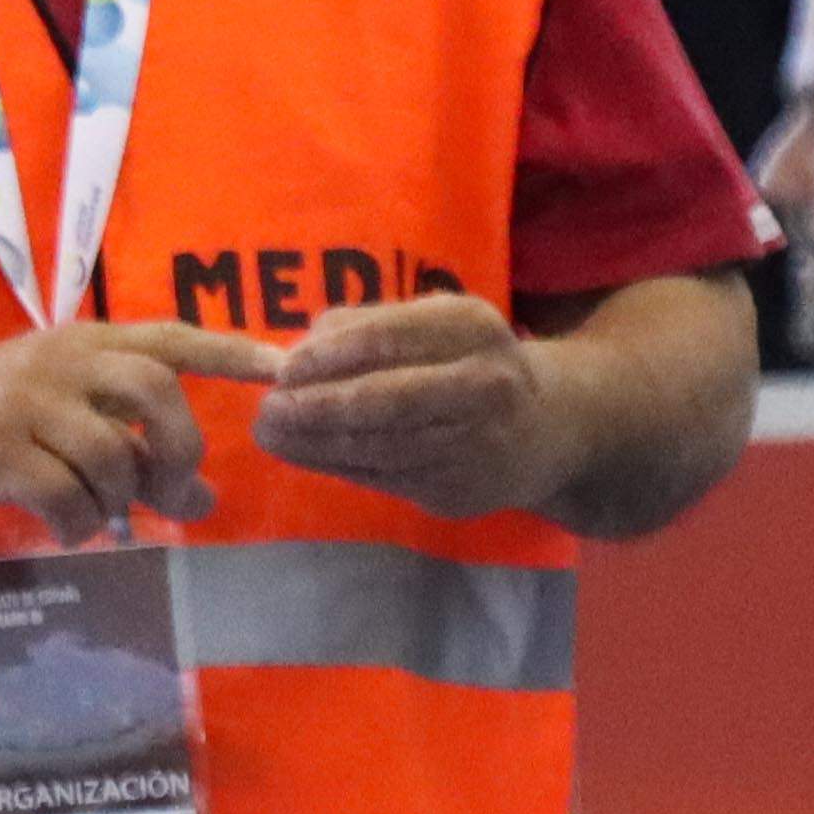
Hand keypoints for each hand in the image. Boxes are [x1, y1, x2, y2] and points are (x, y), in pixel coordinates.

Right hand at [0, 320, 279, 541]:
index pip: (170, 337)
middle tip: (172, 493)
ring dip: (118, 500)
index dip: (230, 349)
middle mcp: (60, 361)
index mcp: (82, 343)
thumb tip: (205, 499)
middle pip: (155, 389)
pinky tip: (64, 530)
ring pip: (111, 455)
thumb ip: (132, 448)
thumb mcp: (61, 416)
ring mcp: (25, 403)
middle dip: (178, 448)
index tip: (283, 367)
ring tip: (99, 516)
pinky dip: (77, 526)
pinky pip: (64, 497)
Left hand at [254, 289, 559, 520]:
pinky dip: (338, 466)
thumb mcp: (432, 323)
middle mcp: (485, 384)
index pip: (388, 338)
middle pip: (385, 400)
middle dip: (317, 407)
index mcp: (473, 327)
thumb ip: (366, 325)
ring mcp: (478, 443)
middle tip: (267, 411)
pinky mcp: (462, 489)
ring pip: (381, 446)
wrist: (546, 428)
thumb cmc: (469, 362)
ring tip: (271, 436)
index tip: (283, 369)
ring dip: (316, 445)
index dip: (328, 356)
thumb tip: (297, 352)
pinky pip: (387, 477)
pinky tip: (305, 455)